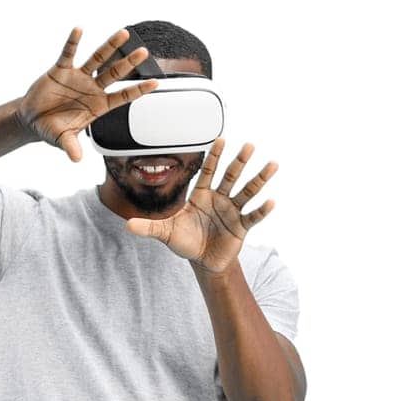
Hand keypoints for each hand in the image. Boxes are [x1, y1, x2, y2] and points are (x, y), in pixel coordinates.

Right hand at [16, 26, 158, 161]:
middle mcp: (92, 88)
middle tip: (143, 52)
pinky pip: (68, 53)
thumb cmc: (52, 129)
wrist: (32, 120)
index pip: (122, 96)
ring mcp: (78, 77)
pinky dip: (73, 42)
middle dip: (128, 63)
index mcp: (98, 106)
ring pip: (98, 58)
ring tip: (124, 33)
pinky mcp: (61, 69)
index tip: (155, 83)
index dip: (138, 90)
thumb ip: (70, 146)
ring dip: (110, 46)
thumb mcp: (61, 139)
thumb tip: (76, 159)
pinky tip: (79, 30)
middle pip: (114, 73)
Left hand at [124, 137, 277, 272]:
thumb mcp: (166, 234)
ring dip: (259, 178)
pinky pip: (253, 216)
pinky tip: (271, 201)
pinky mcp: (242, 227)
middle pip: (231, 176)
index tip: (221, 139)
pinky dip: (262, 210)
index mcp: (201, 195)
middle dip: (239, 161)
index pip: (208, 171)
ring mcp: (232, 211)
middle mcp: (219, 198)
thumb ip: (149, 228)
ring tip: (272, 164)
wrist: (202, 261)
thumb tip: (127, 226)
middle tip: (249, 145)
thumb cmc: (185, 242)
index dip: (214, 156)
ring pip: (247, 191)